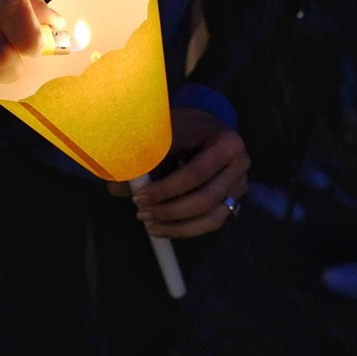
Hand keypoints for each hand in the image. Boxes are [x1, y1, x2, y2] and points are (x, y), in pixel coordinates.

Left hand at [108, 107, 249, 238]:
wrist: (203, 126)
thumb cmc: (183, 126)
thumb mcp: (165, 134)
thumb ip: (145, 159)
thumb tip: (117, 187)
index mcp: (227, 144)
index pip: (196, 173)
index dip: (166, 189)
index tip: (138, 196)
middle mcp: (240, 166)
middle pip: (206, 199)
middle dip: (170, 210)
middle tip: (141, 212)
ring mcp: (239, 185)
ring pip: (212, 218)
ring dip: (177, 226)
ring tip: (149, 224)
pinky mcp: (232, 200)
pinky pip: (210, 222)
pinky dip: (185, 229)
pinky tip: (162, 228)